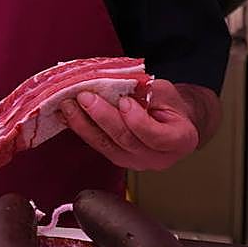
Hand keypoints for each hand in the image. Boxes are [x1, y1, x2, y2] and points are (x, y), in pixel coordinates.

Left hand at [60, 79, 198, 170]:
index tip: (124, 101)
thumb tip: (116, 84)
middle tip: (85, 98)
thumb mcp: (165, 92)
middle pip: (126, 141)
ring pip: (107, 146)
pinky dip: (81, 129)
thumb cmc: (170, 105)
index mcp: (179, 140)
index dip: (137, 120)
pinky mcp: (117, 158)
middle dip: (102, 118)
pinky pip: (98, 145)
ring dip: (84, 124)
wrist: (170, 120)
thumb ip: (146, 92)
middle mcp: (157, 158)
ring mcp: (136, 162)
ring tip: (69, 106)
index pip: (156, 136)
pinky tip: (68, 116)